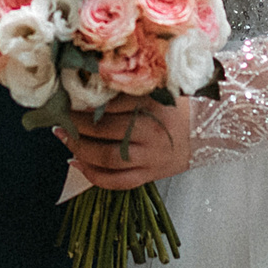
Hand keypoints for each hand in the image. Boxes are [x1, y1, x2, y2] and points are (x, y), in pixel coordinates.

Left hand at [57, 92, 194, 190]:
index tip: (67, 96)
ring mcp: (150, 156)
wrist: (207, 132)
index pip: (110, 102)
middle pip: (103, 129)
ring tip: (64, 138)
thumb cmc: (176, 107)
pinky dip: (93, 175)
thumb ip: (127, 89)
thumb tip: (89, 86)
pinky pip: (117, 182)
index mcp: (151, 104)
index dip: (84, 101)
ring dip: (79, 149)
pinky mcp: (150, 175)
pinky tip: (77, 164)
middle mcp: (150, 130)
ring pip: (107, 157)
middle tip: (60, 118)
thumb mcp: (156, 89)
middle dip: (75, 125)